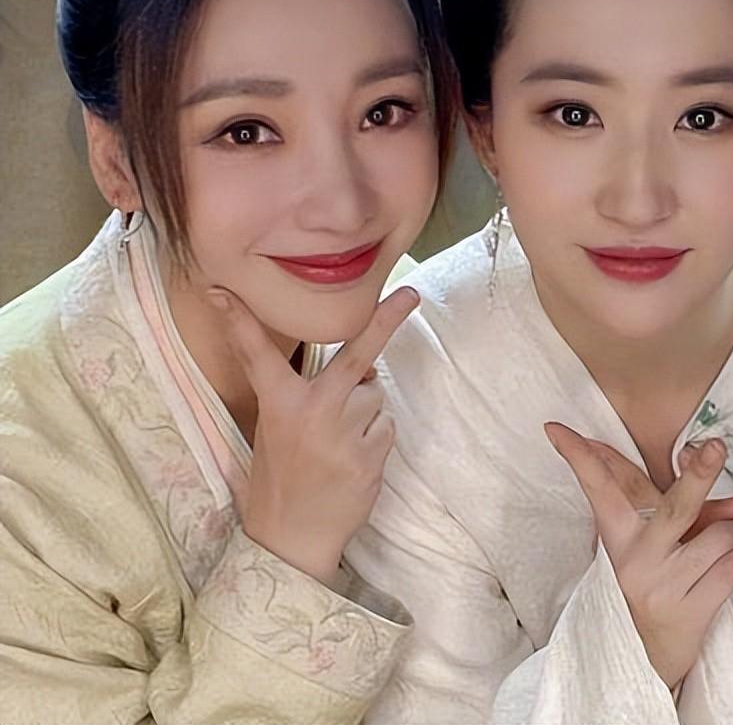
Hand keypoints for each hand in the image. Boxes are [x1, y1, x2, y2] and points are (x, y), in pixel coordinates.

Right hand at [210, 285, 418, 586]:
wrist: (293, 539)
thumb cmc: (282, 477)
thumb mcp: (272, 429)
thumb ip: (298, 394)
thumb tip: (355, 364)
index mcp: (279, 405)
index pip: (257, 355)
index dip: (238, 322)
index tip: (222, 292)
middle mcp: (313, 412)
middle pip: (358, 356)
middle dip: (386, 320)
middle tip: (410, 294)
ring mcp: (345, 434)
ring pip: (375, 394)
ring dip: (366, 408)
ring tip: (339, 440)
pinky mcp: (371, 455)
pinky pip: (385, 424)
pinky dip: (375, 434)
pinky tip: (352, 457)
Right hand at [545, 422, 732, 688]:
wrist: (643, 662)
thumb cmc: (650, 589)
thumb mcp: (652, 547)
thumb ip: (684, 516)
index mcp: (618, 539)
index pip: (600, 489)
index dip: (580, 456)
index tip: (556, 428)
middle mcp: (637, 560)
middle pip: (677, 507)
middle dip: (700, 473)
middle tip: (714, 446)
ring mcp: (663, 587)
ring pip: (722, 536)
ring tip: (729, 541)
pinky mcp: (690, 614)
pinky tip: (729, 565)